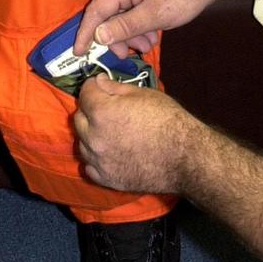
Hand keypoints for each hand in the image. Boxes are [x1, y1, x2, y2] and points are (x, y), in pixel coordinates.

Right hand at [73, 0, 222, 57]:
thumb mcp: (153, 16)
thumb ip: (124, 27)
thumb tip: (98, 36)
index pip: (95, 10)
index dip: (86, 33)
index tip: (78, 53)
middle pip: (108, 13)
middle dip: (117, 36)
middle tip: (130, 54)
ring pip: (121, 12)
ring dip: (131, 32)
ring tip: (148, 45)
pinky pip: (132, 7)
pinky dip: (138, 23)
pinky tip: (152, 35)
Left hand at [74, 76, 192, 193]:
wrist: (184, 158)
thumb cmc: (167, 120)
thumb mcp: (144, 94)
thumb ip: (115, 88)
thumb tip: (99, 82)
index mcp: (102, 112)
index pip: (84, 93)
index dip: (94, 86)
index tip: (102, 86)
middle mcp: (94, 137)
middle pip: (79, 118)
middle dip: (90, 110)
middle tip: (107, 109)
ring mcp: (98, 161)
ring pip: (82, 143)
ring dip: (91, 135)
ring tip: (110, 132)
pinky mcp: (105, 179)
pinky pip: (89, 166)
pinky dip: (96, 158)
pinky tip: (110, 153)